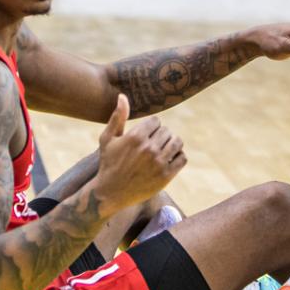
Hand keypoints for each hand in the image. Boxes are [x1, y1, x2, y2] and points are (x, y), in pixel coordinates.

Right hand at [92, 95, 185, 209]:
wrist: (110, 193)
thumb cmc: (108, 163)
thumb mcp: (108, 139)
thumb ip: (117, 117)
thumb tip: (122, 96)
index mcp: (135, 136)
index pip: (156, 121)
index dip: (152, 127)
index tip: (145, 136)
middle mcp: (148, 148)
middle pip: (167, 131)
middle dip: (161, 136)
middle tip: (152, 145)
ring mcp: (158, 163)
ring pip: (177, 142)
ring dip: (171, 144)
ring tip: (162, 150)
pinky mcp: (166, 176)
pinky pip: (182, 158)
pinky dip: (178, 157)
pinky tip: (168, 160)